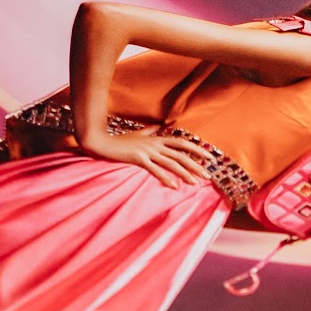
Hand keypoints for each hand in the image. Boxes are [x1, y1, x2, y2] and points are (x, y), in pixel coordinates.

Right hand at [85, 128, 215, 189]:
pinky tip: (173, 186)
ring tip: (195, 183)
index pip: (182, 143)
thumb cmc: (119, 141)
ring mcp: (146, 151)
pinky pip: (154, 169)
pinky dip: (165, 177)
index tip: (210, 157)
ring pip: (170, 162)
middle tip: (207, 175)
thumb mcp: (138, 134)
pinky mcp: (138, 158)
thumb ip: (151, 130)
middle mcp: (154, 143)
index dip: (197, 149)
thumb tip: (162, 125)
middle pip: (180, 155)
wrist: (100, 142)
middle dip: (195, 165)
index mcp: (157, 138)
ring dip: (184, 173)